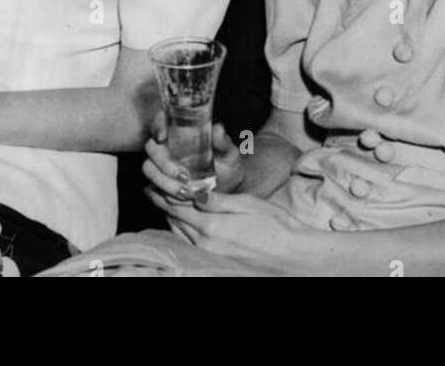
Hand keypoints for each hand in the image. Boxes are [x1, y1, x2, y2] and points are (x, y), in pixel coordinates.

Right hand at [143, 117, 245, 200]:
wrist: (226, 189)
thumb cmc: (226, 164)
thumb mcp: (227, 153)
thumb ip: (221, 142)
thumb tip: (217, 129)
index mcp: (179, 131)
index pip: (160, 121)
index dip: (157, 127)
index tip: (162, 138)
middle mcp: (166, 146)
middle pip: (151, 148)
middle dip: (165, 164)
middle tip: (185, 176)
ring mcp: (159, 165)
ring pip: (149, 169)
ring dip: (165, 183)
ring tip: (187, 193)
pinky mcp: (158, 183)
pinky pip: (152, 189)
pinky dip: (165, 195)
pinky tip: (183, 200)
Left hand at [145, 188, 312, 274]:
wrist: (292, 253)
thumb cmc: (275, 224)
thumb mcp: (246, 203)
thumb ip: (217, 200)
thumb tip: (192, 193)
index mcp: (212, 225)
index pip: (178, 207)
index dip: (163, 194)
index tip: (152, 184)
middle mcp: (206, 242)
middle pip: (176, 221)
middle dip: (163, 205)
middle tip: (152, 191)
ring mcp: (211, 254)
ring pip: (181, 234)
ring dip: (171, 219)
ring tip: (164, 205)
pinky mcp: (217, 260)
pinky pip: (191, 244)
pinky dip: (182, 232)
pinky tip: (184, 225)